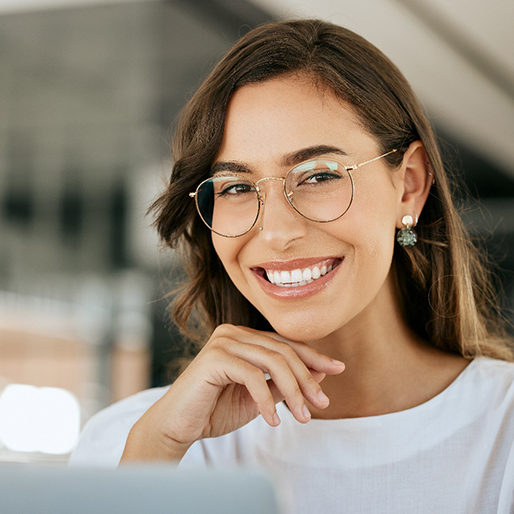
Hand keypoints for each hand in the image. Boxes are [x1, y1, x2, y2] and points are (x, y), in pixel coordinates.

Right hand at [121, 324, 344, 462]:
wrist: (178, 426)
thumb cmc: (215, 410)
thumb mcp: (259, 397)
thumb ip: (284, 383)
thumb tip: (320, 373)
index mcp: (244, 337)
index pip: (286, 343)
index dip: (314, 356)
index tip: (338, 368)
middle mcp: (234, 333)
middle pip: (283, 351)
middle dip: (307, 378)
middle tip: (322, 404)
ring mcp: (223, 341)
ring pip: (273, 361)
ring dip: (293, 391)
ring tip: (304, 416)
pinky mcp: (214, 357)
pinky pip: (253, 376)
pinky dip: (267, 400)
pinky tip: (273, 421)